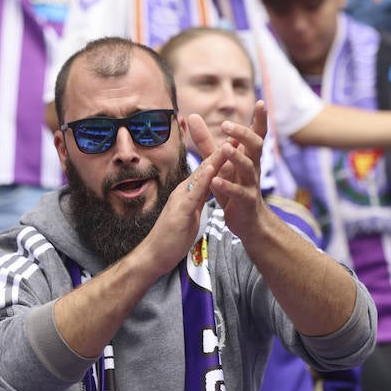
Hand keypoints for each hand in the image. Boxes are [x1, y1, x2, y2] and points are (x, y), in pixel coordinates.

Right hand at [135, 143, 230, 275]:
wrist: (153, 256)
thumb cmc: (171, 239)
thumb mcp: (189, 216)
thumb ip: (196, 201)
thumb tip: (204, 191)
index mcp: (188, 193)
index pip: (207, 172)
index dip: (221, 158)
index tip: (234, 144)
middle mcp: (183, 192)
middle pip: (205, 168)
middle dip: (221, 152)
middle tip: (236, 135)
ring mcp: (180, 200)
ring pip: (200, 176)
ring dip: (214, 160)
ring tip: (228, 145)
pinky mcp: (180, 212)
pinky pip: (194, 193)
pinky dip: (204, 180)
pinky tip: (213, 169)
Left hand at [185, 100, 269, 241]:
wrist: (246, 221)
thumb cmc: (233, 187)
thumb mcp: (219, 163)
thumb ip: (206, 141)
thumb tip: (193, 116)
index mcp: (248, 156)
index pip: (256, 134)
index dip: (260, 119)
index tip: (261, 102)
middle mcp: (253, 167)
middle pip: (255, 145)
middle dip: (244, 133)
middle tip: (227, 124)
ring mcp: (251, 184)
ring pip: (249, 168)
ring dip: (237, 157)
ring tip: (225, 148)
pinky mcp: (245, 201)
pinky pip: (238, 193)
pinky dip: (227, 187)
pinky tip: (215, 181)